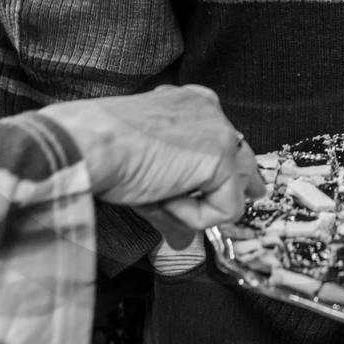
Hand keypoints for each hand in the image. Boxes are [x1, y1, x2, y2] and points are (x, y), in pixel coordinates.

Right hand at [46, 84, 262, 247]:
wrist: (90, 142)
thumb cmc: (103, 148)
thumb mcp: (146, 169)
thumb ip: (172, 198)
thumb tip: (182, 241)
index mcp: (191, 102)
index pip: (220, 138)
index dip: (223, 168)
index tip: (228, 184)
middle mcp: (211, 111)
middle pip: (242, 158)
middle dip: (243, 185)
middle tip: (254, 197)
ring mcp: (220, 133)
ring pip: (234, 187)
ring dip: (198, 206)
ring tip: (160, 201)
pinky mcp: (222, 160)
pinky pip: (225, 209)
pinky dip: (195, 217)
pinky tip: (164, 198)